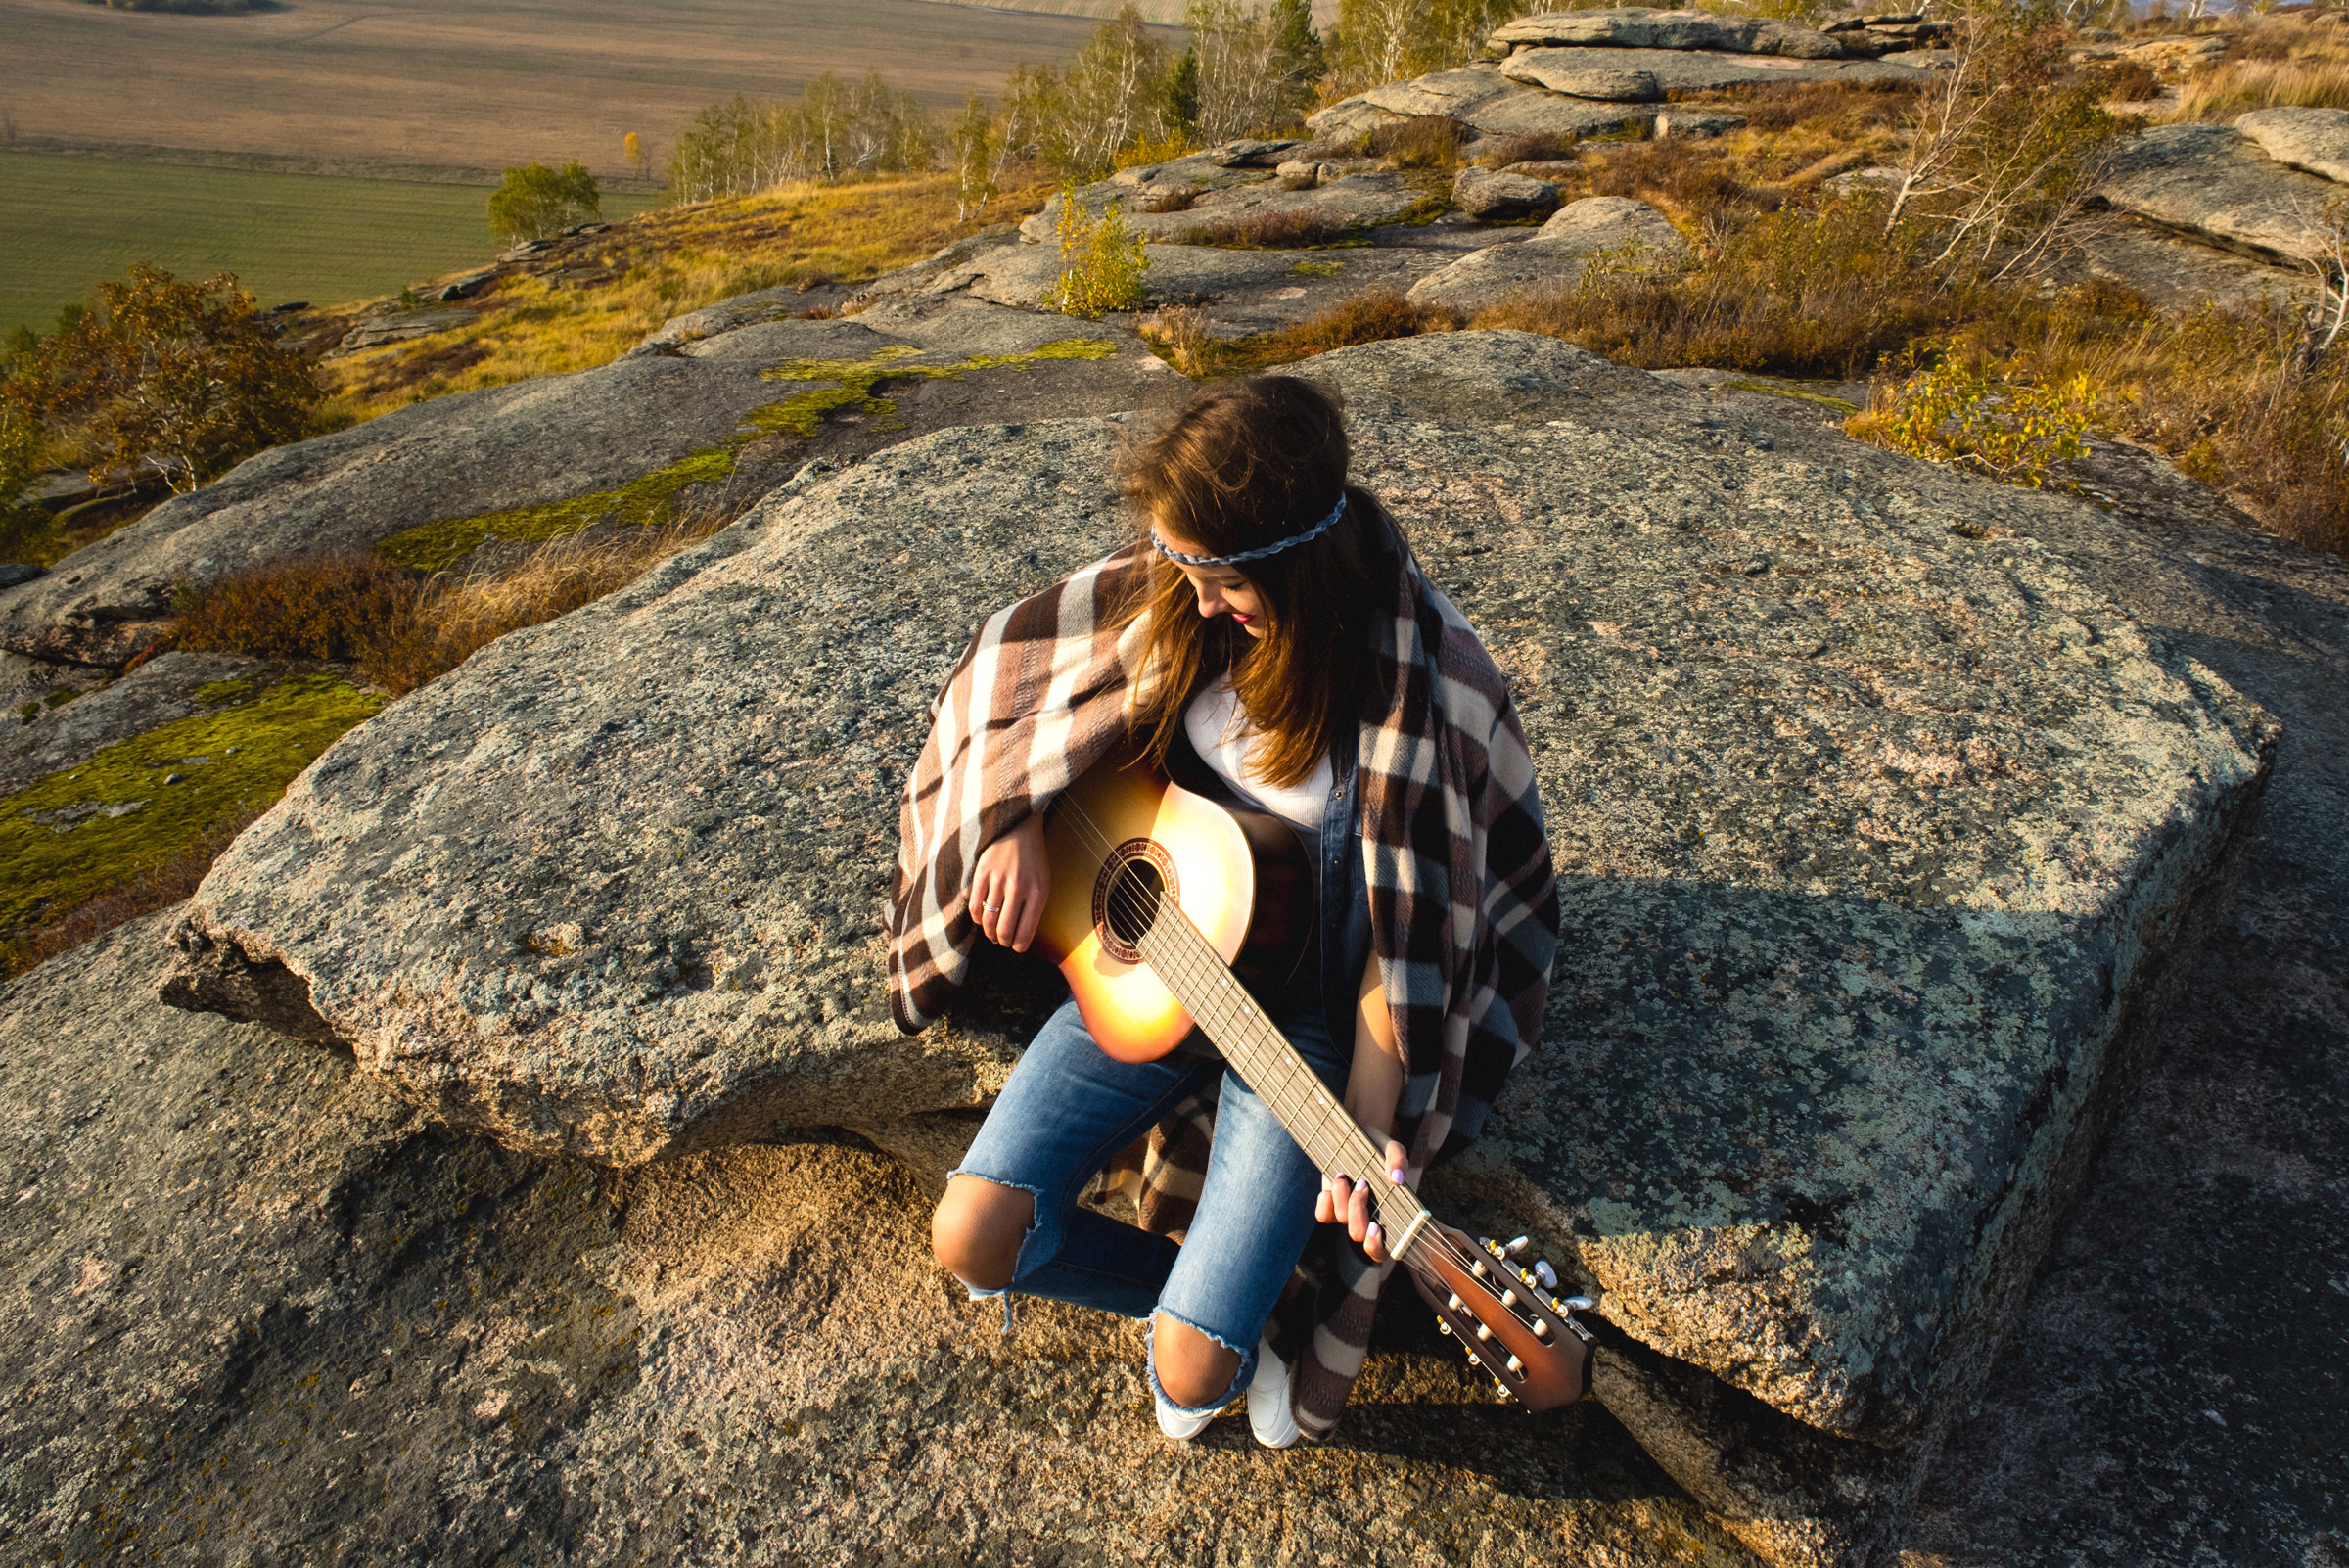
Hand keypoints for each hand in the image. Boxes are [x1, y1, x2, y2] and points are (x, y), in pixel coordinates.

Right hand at [969, 814, 1048, 952]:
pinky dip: (977, 918)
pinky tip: (982, 918)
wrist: (1019, 826)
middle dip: (1003, 941)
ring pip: (988, 921)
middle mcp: (1018, 888)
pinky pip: (975, 906)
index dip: (1019, 946)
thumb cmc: (1034, 859)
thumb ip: (1034, 907)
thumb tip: (1020, 935)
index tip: (1016, 947)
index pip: (1025, 933)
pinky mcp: (982, 873)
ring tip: (992, 933)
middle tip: (1003, 941)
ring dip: (989, 932)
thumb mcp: (1043, 882)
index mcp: (1038, 892)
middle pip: (1004, 931)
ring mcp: (998, 880)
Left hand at [1315, 1137, 1408, 1263]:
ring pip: (1341, 1220)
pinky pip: (1322, 1216)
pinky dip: (1325, 1201)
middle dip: (1357, 1210)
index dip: (1376, 1246)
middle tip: (1363, 1184)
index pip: (1381, 1250)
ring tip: (1345, 1176)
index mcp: (1389, 1215)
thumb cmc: (1378, 1146)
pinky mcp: (1329, 1204)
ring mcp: (1347, 1212)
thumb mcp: (1392, 1148)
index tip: (1375, 1226)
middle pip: (1356, 1235)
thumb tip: (1397, 1179)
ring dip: (1342, 1198)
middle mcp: (1367, 1218)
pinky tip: (1333, 1184)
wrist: (1354, 1135)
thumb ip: (1398, 1161)